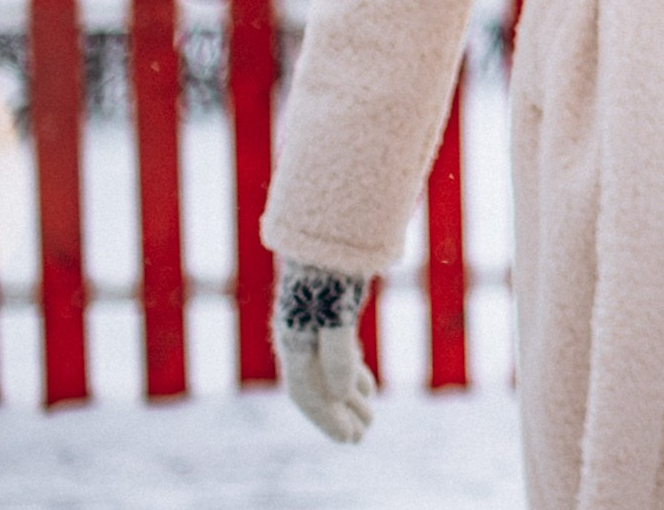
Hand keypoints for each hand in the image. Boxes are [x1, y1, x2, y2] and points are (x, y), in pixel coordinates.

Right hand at [274, 261, 375, 442]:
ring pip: (327, 370)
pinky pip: (335, 353)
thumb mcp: (337, 311)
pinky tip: (365, 385)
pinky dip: (350, 372)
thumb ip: (337, 354)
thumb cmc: (332, 269)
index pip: (306, 392)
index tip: (350, 440)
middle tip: (363, 436)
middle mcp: (299, 335)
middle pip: (317, 386)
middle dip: (340, 414)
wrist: (330, 223)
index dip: (327, 419)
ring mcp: (313, 322)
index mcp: (294, 340)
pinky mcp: (329, 310)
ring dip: (347, 397)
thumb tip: (342, 395)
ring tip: (369, 417)